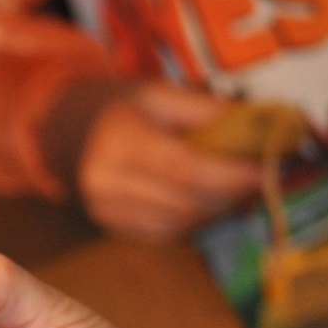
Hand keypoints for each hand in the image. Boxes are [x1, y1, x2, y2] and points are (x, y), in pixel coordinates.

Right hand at [77, 82, 263, 242]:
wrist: (63, 132)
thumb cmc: (119, 108)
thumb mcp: (159, 93)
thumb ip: (206, 111)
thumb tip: (259, 129)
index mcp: (118, 143)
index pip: (184, 169)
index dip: (230, 174)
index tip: (264, 169)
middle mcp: (107, 185)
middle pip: (187, 202)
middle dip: (231, 193)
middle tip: (259, 177)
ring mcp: (107, 213)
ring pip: (182, 224)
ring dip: (217, 209)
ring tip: (233, 186)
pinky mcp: (113, 230)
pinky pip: (168, 235)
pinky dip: (195, 220)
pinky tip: (203, 200)